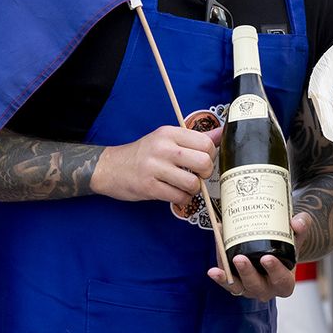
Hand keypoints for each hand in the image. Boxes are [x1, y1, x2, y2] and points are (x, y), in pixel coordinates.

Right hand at [89, 125, 216, 203]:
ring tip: (185, 186)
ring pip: (192, 183)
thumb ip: (194, 138)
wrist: (110, 167)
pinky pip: (178, 197)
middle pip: (203, 162)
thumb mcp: (166, 139)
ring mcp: (155, 168)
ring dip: (193, 189)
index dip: (211, 155)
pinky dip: (182, 199)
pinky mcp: (149, 187)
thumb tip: (222, 133)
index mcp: (169, 133)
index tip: (203, 160)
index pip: (206, 142)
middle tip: (197, 175)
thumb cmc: (143, 154)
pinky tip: (175, 194)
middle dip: (206, 173)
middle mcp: (163, 148)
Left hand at [206, 213, 310, 300]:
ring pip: (238, 287)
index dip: (275, 271)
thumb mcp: (298, 235)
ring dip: (228, 277)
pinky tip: (212, 270)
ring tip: (219, 267)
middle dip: (247, 273)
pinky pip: (227, 282)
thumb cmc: (288, 245)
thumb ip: (302, 226)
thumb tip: (297, 222)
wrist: (275, 248)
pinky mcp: (236, 284)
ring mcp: (249, 288)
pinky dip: (220, 276)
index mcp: (285, 281)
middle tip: (240, 258)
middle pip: (257, 286)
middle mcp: (267, 288)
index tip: (267, 258)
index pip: (282, 281)